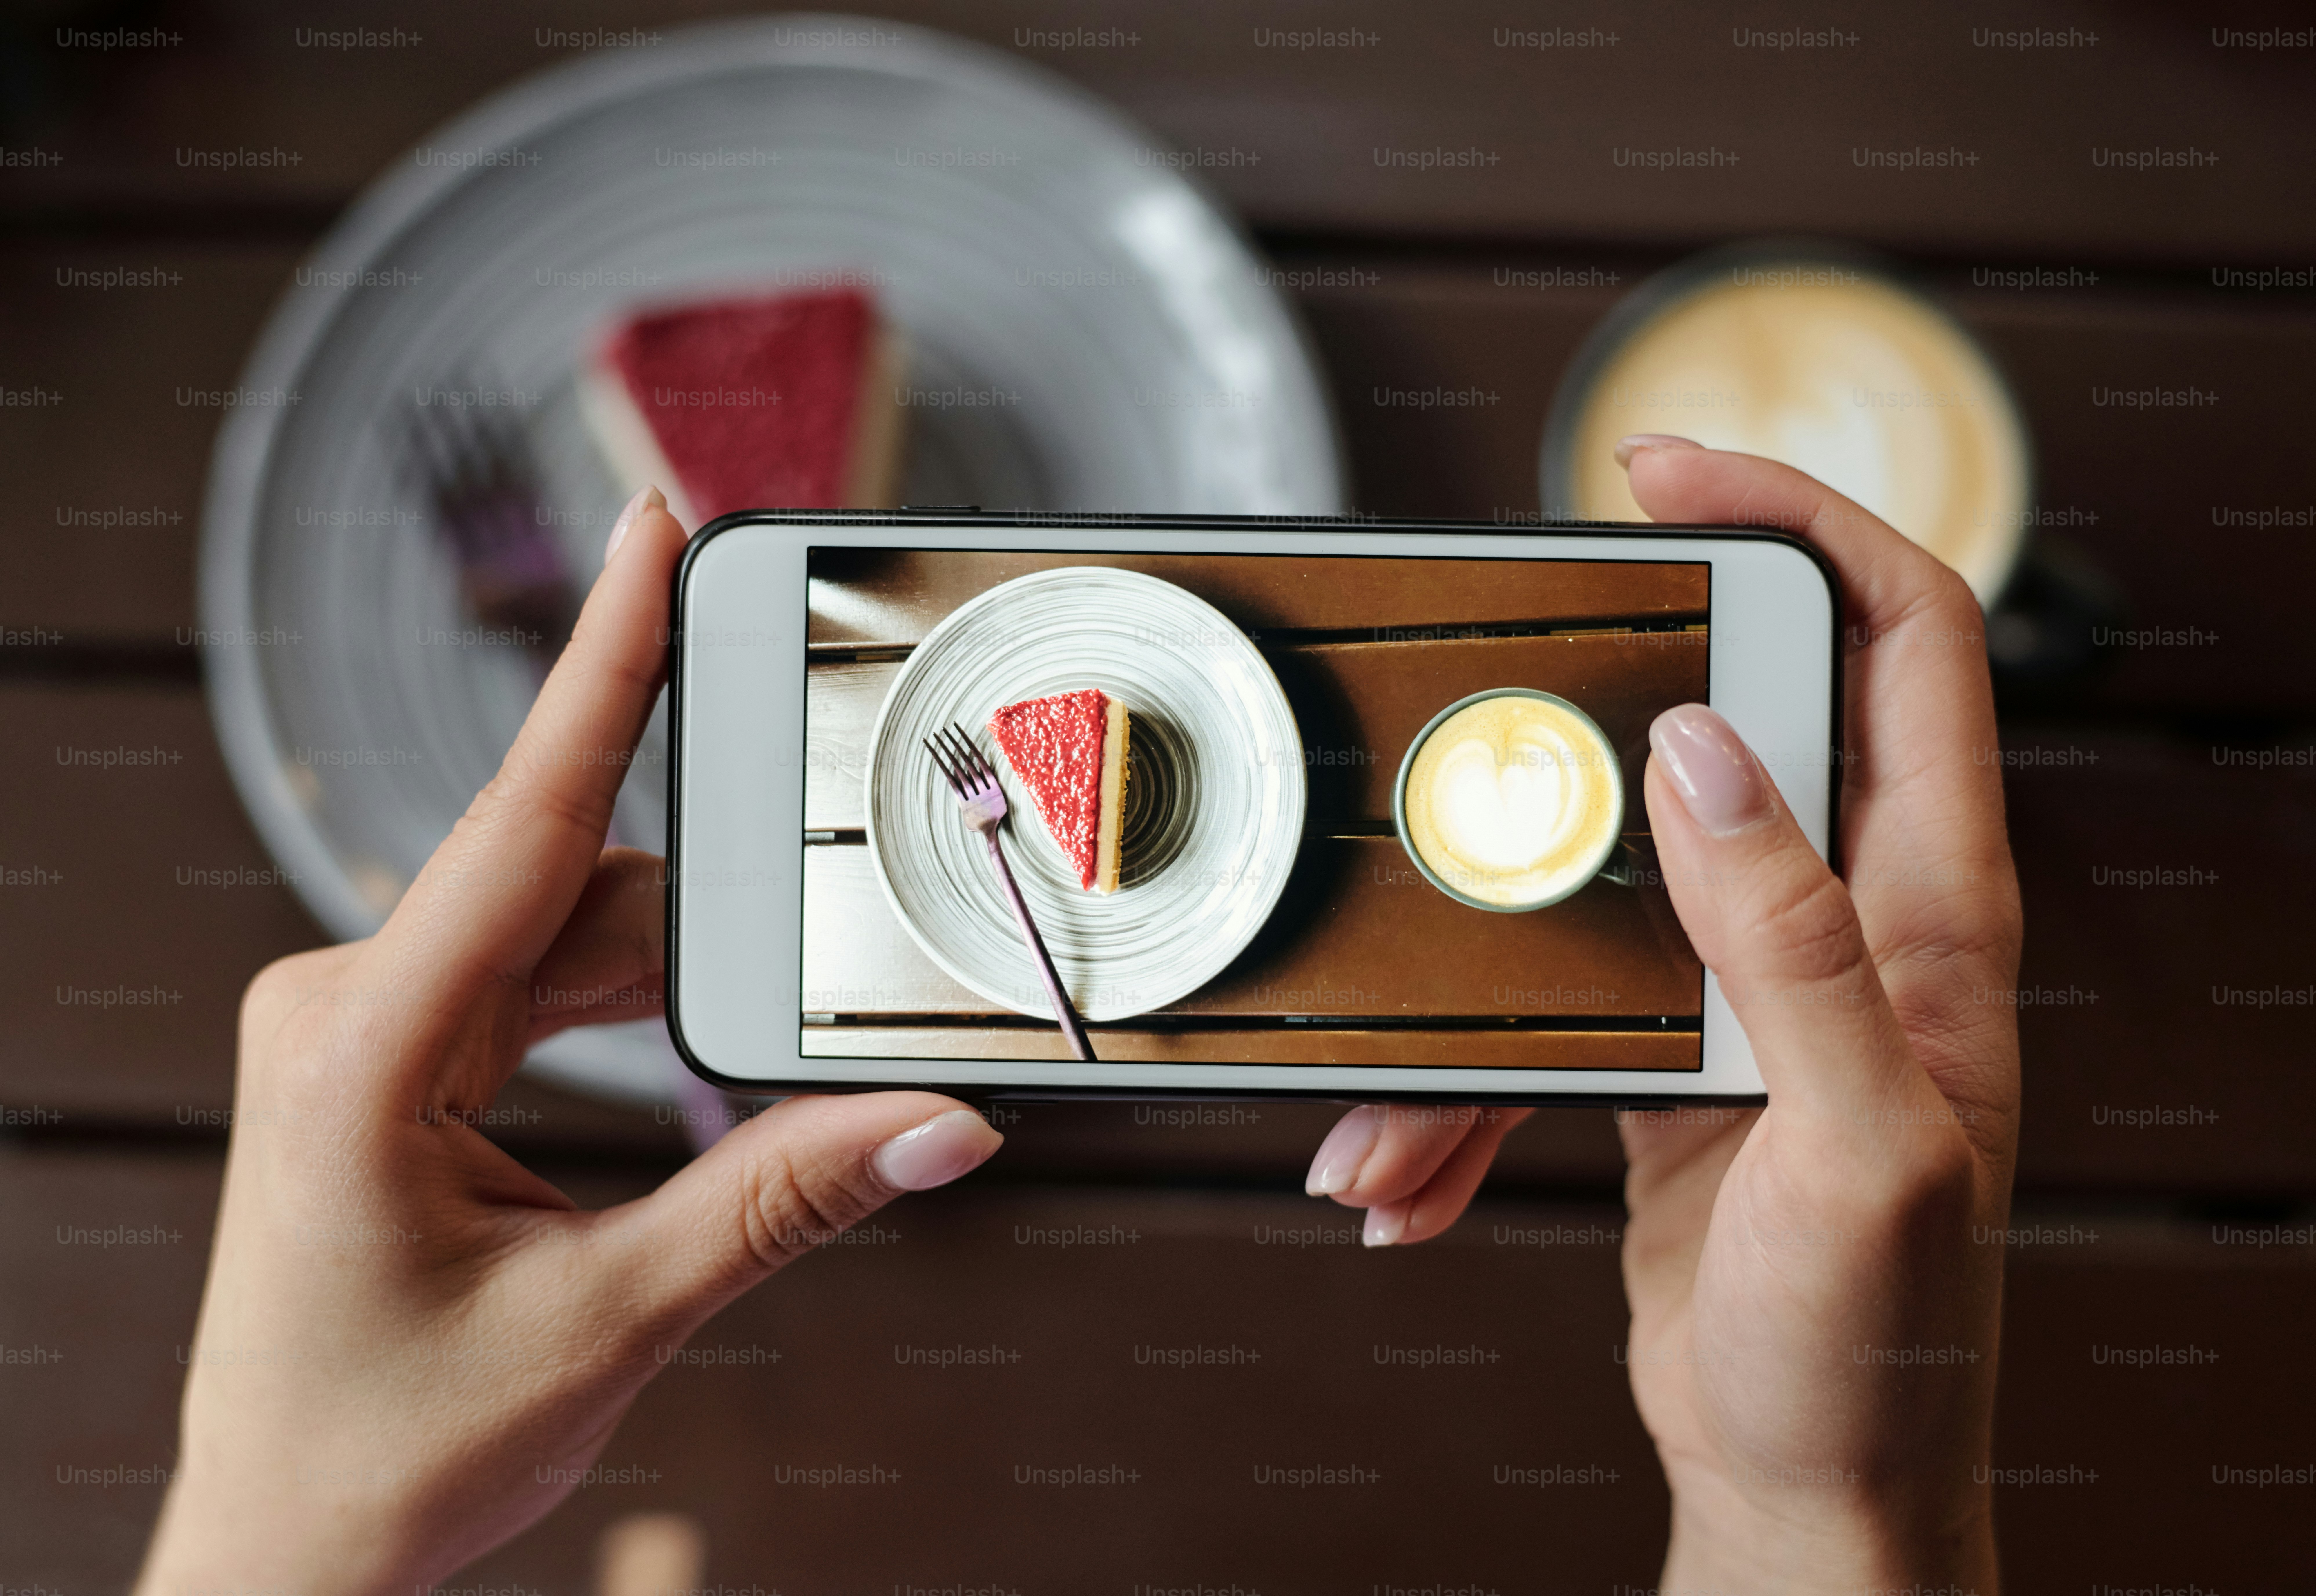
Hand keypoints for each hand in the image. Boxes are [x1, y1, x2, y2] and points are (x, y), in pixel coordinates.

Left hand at [136, 490, 1004, 1595]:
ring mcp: (366, 1029)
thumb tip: (931, 1129)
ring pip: (563, 937)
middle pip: (572, 886)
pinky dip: (623, 1007)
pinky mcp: (396, 1060)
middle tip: (815, 916)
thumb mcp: (609, 1319)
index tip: (646, 531)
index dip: (600, 660)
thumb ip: (779, 1204)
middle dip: (704, 908)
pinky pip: (536, 984)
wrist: (293, 1552)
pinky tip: (682, 1058)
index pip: (522, 815)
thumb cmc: (390, 1451)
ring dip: (667, 980)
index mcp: (363, 1045)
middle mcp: (348, 1008)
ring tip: (741, 1062)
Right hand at [1304, 439, 2021, 1590]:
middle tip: (1473, 720)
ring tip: (1393, 1114)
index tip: (1673, 472)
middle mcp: (1846, 924)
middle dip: (1582, 726)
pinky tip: (1410, 1169)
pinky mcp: (1665, 1054)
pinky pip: (1541, 1014)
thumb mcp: (1857, 1147)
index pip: (1900, 639)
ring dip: (1471, 992)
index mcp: (1928, 918)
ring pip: (1595, 885)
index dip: (1803, 520)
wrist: (1813, 1480)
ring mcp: (1748, 984)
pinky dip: (1460, 1090)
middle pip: (1724, 727)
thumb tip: (1711, 756)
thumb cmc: (1874, 1347)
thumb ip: (1793, 942)